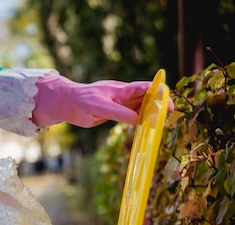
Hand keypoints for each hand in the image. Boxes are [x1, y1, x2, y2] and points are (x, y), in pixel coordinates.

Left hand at [32, 74, 164, 127]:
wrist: (65, 104)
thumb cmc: (81, 101)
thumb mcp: (99, 108)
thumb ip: (119, 113)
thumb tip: (139, 119)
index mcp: (121, 90)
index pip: (146, 88)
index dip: (159, 94)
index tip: (169, 104)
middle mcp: (123, 95)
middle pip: (147, 97)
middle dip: (159, 104)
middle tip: (169, 115)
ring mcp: (119, 104)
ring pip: (141, 106)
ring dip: (151, 113)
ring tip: (160, 123)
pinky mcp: (114, 112)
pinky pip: (132, 115)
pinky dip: (141, 120)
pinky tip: (146, 127)